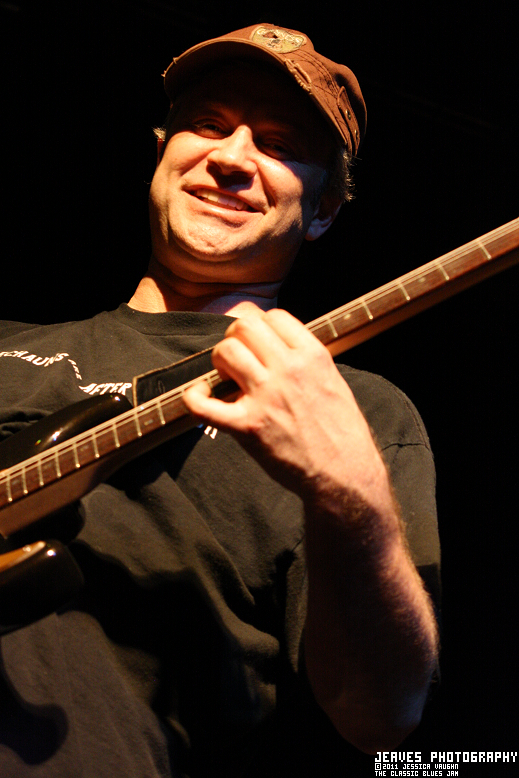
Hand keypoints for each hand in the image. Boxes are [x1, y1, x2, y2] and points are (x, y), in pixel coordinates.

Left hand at [182, 308, 386, 503]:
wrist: (345, 475)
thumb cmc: (341, 432)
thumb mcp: (333, 381)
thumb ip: (305, 360)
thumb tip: (276, 345)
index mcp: (313, 356)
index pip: (273, 316)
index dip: (260, 326)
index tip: (257, 342)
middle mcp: (289, 370)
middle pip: (245, 327)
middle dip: (236, 338)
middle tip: (239, 360)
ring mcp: (267, 397)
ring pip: (226, 351)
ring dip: (220, 361)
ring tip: (228, 378)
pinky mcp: (248, 426)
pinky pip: (204, 404)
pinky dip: (194, 398)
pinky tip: (201, 396)